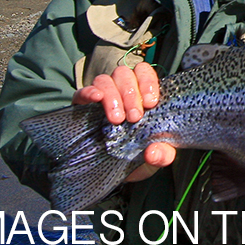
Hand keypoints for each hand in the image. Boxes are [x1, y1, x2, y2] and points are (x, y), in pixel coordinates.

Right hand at [71, 61, 174, 181]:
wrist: (114, 171)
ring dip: (112, 96)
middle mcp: (121, 90)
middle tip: (134, 117)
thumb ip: (162, 154)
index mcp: (141, 95)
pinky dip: (89, 92)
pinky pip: (82, 92)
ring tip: (117, 119)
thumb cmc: (138, 156)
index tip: (150, 102)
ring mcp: (101, 97)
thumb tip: (152, 152)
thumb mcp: (156, 158)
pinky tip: (96, 98)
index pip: (144, 72)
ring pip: (105, 80)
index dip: (147, 81)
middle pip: (124, 74)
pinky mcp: (81, 106)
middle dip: (131, 93)